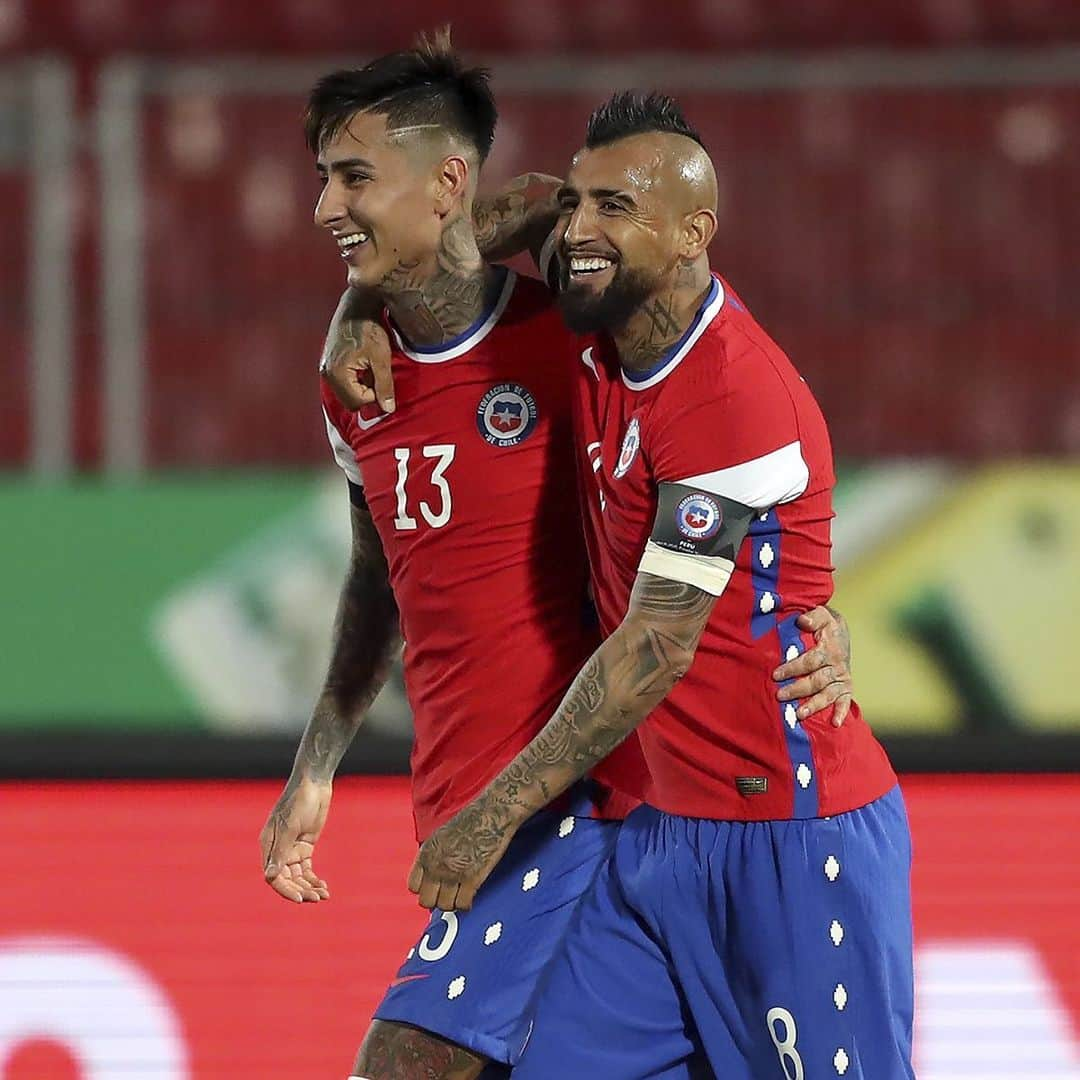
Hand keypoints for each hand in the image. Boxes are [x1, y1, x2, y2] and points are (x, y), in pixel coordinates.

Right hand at [259, 777, 331, 902]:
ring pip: (298, 876)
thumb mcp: (290, 826)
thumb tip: (270, 877)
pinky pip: (307, 868)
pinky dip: (314, 878)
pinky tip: (324, 887)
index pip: (273, 876)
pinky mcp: (305, 846)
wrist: (314, 782)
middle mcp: (278, 850)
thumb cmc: (299, 800)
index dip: (286, 889)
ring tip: (324, 896)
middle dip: (301, 890)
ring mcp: (292, 848)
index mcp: (268, 845)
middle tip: (317, 899)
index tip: (301, 899)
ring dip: (309, 887)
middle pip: (287, 879)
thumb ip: (280, 852)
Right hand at [320, 316, 395, 413]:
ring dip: (361, 385)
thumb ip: (384, 385)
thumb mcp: (381, 358)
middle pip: (349, 400)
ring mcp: (326, 366)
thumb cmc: (370, 328)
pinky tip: (363, 363)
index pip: (357, 401)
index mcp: (337, 373)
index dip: (374, 394)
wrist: (358, 304)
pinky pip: (343, 381)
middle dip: (366, 393)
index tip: (381, 377)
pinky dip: (355, 378)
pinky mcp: (329, 360)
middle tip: (376, 374)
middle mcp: (326, 372)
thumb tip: (388, 409)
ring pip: (346, 391)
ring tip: (370, 366)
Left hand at [407, 802, 516, 911]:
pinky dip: (467, 904)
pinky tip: (470, 895)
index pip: (413, 886)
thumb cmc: (469, 822)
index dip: (425, 888)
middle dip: (437, 899)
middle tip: (449, 894)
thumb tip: (431, 876)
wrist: (490, 815)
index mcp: (426, 853)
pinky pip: (463, 904)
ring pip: (445, 906)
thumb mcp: (440, 836)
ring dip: (453, 903)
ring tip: (461, 895)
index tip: (435, 887)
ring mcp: (452, 874)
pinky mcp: (471, 879)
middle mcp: (435, 866)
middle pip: (426, 902)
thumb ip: (433, 857)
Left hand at [773, 605, 852, 726]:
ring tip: (799, 714)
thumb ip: (813, 616)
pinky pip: (845, 701)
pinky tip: (834, 723)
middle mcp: (837, 665)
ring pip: (828, 694)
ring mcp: (842, 678)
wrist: (841, 632)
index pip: (810, 660)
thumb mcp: (821, 615)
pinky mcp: (845, 687)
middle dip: (798, 689)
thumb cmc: (824, 625)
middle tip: (779, 695)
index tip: (776, 675)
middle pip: (817, 680)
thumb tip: (803, 621)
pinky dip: (841, 712)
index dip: (794, 667)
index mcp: (830, 648)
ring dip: (814, 705)